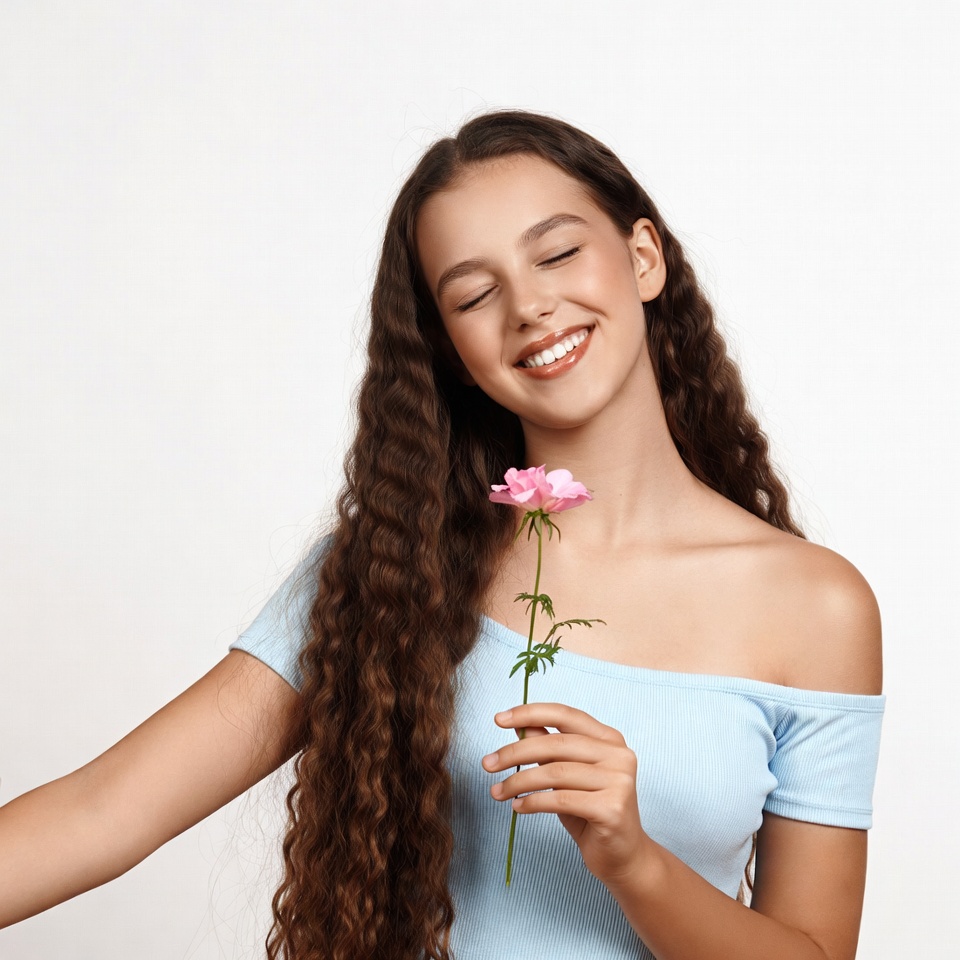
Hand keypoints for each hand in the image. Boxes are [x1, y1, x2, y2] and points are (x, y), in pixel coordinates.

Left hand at [482, 702, 651, 886]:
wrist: (623, 857)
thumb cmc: (591, 813)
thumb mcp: (566, 776)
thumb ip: (549, 748)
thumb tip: (521, 725)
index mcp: (609, 739)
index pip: (565, 715)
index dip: (530, 713)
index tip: (499, 719)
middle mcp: (618, 755)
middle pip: (555, 744)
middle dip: (514, 753)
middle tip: (488, 764)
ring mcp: (619, 781)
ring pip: (555, 773)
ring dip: (518, 782)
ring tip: (497, 791)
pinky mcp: (611, 809)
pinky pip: (560, 800)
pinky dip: (533, 801)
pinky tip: (518, 807)